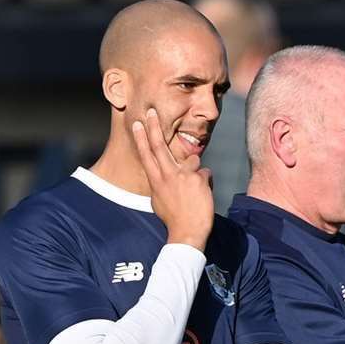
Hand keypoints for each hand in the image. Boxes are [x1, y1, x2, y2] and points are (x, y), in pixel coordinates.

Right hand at [133, 108, 213, 250]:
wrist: (187, 232)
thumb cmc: (173, 218)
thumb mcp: (160, 200)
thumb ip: (163, 183)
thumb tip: (167, 174)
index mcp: (156, 181)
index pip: (146, 156)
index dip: (141, 138)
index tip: (138, 124)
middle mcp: (167, 175)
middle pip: (159, 146)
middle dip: (154, 127)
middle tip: (150, 111)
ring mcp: (183, 175)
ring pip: (191, 160)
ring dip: (195, 172)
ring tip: (194, 193)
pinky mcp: (198, 178)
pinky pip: (205, 173)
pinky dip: (206, 183)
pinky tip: (203, 197)